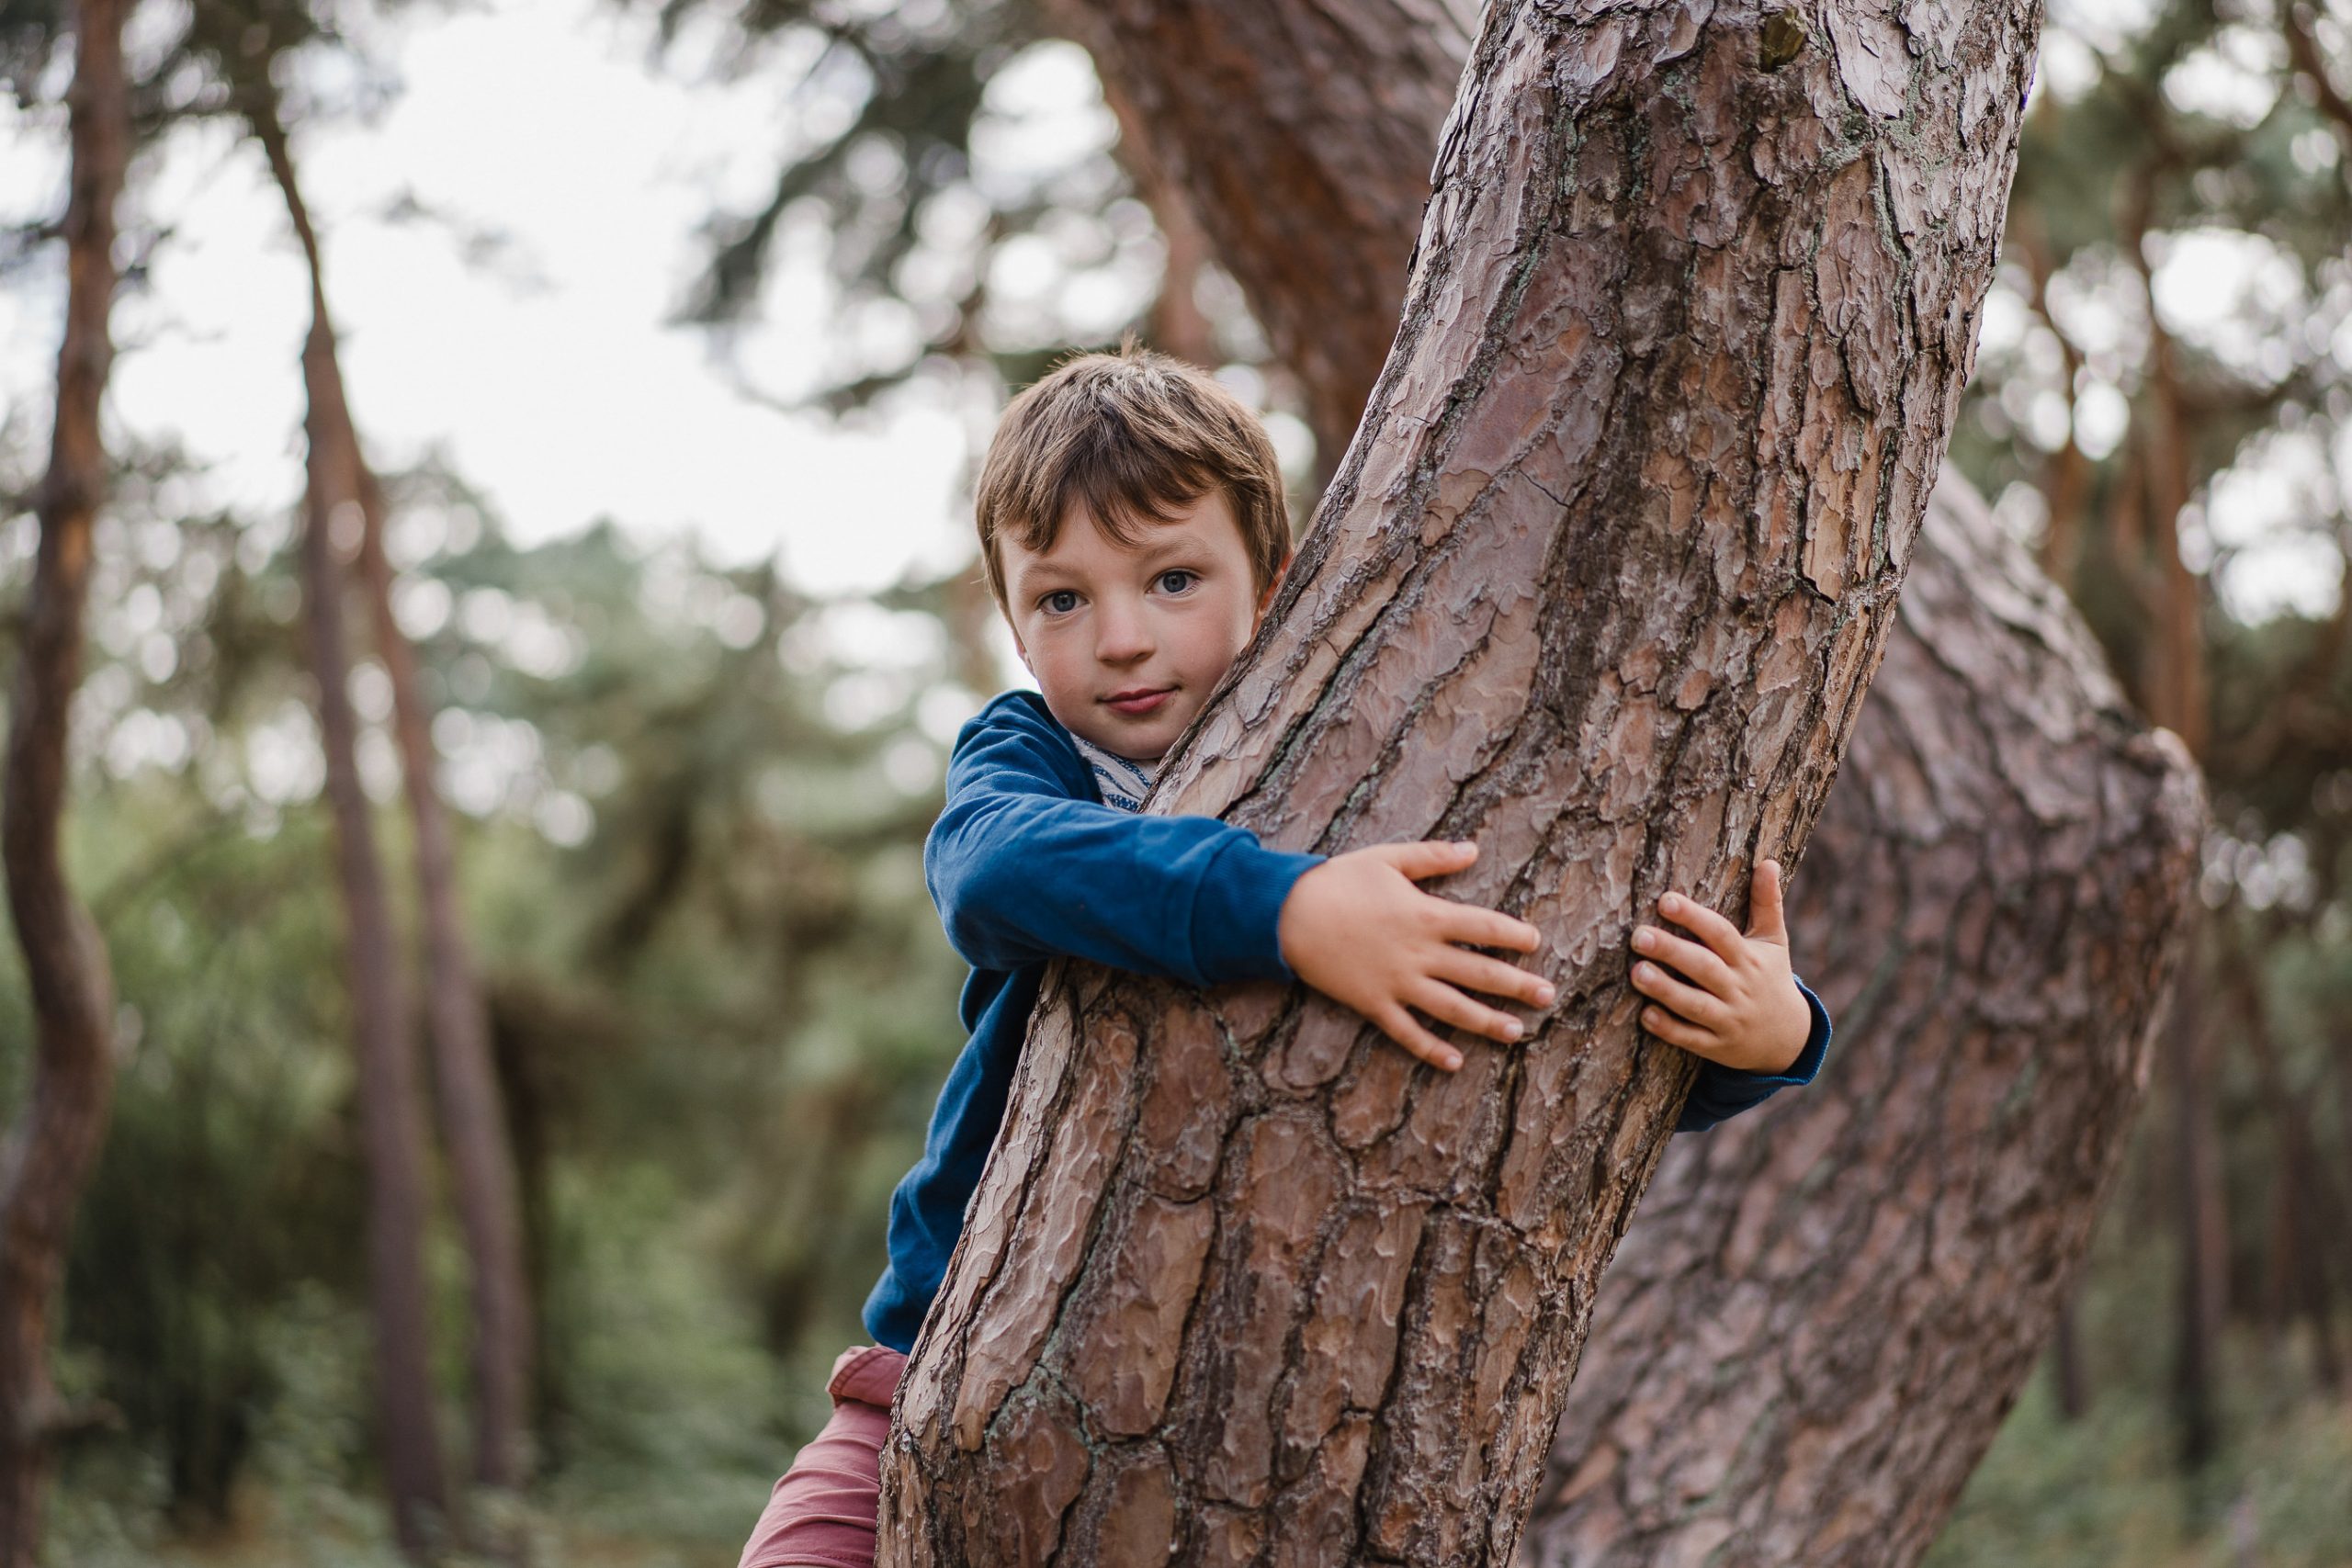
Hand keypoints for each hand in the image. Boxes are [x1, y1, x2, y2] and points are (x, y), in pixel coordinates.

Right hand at [1278, 840, 1552, 1071]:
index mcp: (1426, 915)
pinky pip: (1408, 1032)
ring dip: (1487, 1021)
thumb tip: (1473, 849)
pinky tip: (1455, 1061)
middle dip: (1517, 985)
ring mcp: (1398, 983)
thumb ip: (1433, 857)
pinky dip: (1431, 1049)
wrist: (1289, 915)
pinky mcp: (1374, 1004)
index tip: (1536, 942)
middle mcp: (1419, 953)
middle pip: (1479, 972)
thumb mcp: (1388, 858)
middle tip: (1548, 995)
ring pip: (1453, 1008)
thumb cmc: (1338, 881)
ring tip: (1516, 1032)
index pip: (1483, 926)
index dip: (1513, 935)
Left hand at [1628, 859, 1810, 1073]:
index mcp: (1748, 959)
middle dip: (1671, 951)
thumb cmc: (1770, 978)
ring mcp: (1728, 1019)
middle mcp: (1738, 988)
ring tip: (1636, 972)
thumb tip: (1767, 861)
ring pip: (1695, 1005)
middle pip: (1704, 968)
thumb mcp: (1774, 942)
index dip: (1694, 917)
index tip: (1665, 900)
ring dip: (1665, 990)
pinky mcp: (1717, 1046)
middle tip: (1638, 935)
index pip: (1721, 934)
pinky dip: (1669, 1029)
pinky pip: (1691, 1039)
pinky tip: (1645, 1015)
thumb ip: (1767, 903)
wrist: (1788, 1038)